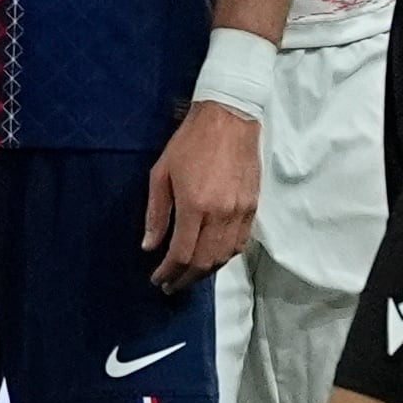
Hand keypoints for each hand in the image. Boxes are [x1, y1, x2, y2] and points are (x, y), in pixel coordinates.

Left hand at [141, 98, 260, 290]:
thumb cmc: (189, 142)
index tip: (157, 280)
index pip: (182, 254)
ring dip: (205, 272)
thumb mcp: (161, 174)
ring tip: (189, 275)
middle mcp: (220, 214)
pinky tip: (213, 259)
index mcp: (195, 205)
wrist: (229, 117)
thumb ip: (156, 214)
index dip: (168, 272)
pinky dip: (225, 257)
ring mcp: (240, 212)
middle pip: (204, 262)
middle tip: (171, 285)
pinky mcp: (253, 207)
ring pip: (224, 257)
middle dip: (186, 279)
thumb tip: (149, 247)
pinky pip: (240, 243)